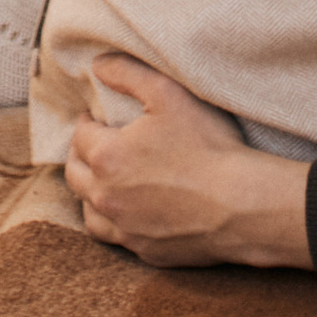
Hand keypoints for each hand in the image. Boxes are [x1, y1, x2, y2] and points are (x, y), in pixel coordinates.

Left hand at [64, 58, 313, 268]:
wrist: (241, 204)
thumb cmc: (207, 146)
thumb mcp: (168, 93)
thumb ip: (128, 73)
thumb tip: (98, 65)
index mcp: (106, 157)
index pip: (80, 135)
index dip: (87, 121)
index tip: (96, 116)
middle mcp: (106, 197)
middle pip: (75, 174)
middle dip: (79, 154)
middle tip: (93, 143)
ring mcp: (125, 228)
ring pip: (88, 211)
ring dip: (89, 193)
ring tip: (101, 180)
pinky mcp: (145, 250)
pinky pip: (116, 237)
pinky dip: (113, 222)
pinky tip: (126, 211)